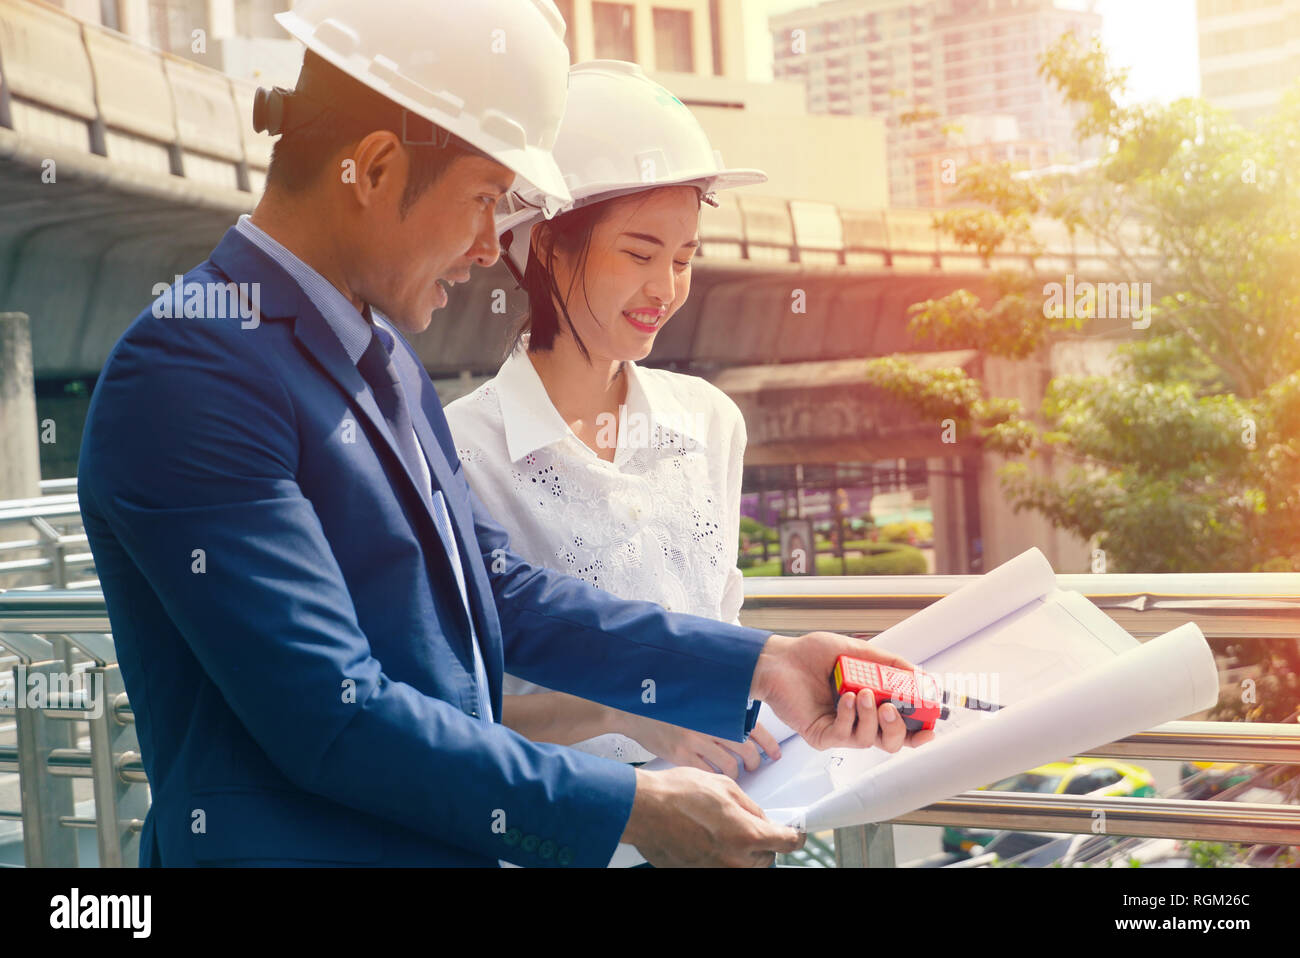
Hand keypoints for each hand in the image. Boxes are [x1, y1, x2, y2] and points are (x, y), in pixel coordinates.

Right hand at [617, 714, 782, 778]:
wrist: (634, 708)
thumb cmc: (668, 705)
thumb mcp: (698, 700)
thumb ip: (721, 711)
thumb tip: (747, 727)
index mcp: (717, 708)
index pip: (753, 727)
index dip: (768, 743)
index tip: (774, 752)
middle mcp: (709, 723)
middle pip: (745, 749)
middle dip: (754, 761)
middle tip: (754, 765)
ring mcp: (694, 740)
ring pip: (729, 765)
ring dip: (737, 772)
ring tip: (736, 773)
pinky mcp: (681, 755)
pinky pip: (708, 772)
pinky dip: (716, 777)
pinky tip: (716, 776)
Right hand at [620, 766, 804, 866]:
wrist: (642, 811)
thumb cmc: (678, 794)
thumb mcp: (724, 787)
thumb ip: (749, 806)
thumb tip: (760, 817)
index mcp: (748, 836)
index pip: (787, 843)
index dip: (795, 835)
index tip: (795, 833)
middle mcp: (736, 861)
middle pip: (766, 857)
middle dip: (762, 842)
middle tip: (746, 824)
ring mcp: (716, 871)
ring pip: (744, 866)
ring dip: (741, 852)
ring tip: (721, 830)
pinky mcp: (698, 874)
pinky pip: (720, 867)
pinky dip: (719, 856)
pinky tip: (705, 838)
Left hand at [750, 631, 937, 752]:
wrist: (780, 658)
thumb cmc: (815, 655)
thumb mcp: (859, 652)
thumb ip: (890, 664)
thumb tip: (921, 676)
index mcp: (871, 705)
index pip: (901, 727)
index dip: (919, 732)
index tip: (931, 726)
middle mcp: (858, 722)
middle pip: (891, 742)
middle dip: (898, 728)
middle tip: (892, 707)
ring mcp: (840, 731)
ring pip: (869, 740)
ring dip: (871, 717)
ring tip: (862, 692)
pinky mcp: (821, 736)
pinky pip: (844, 735)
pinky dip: (849, 716)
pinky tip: (845, 698)